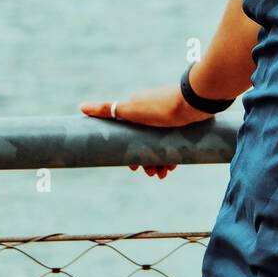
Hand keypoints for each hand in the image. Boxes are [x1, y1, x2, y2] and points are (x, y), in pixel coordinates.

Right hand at [78, 84, 213, 178]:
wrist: (196, 102)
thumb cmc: (162, 107)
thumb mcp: (132, 111)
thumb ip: (108, 110)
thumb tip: (81, 106)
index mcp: (137, 107)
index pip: (128, 135)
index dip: (131, 153)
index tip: (134, 167)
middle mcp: (152, 111)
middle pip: (145, 141)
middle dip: (148, 159)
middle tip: (153, 174)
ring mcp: (168, 116)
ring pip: (161, 143)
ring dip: (161, 160)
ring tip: (165, 173)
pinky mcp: (183, 121)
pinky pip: (175, 141)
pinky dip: (173, 154)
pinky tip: (174, 165)